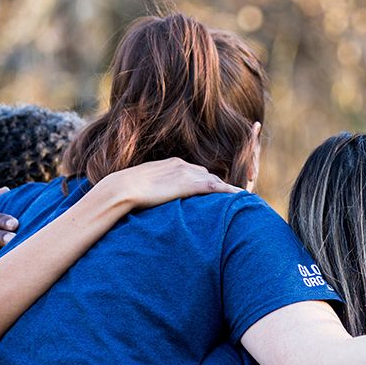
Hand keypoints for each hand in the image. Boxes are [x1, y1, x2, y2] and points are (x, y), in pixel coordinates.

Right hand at [97, 157, 240, 210]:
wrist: (123, 188)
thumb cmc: (127, 190)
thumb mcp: (146, 185)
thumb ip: (158, 188)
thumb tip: (157, 198)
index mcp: (174, 163)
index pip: (197, 172)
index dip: (208, 182)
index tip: (216, 191)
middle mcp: (184, 165)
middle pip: (210, 175)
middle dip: (222, 186)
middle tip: (234, 197)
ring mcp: (187, 173)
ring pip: (215, 181)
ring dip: (228, 191)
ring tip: (242, 200)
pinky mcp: (189, 184)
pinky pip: (215, 187)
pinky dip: (229, 192)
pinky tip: (240, 198)